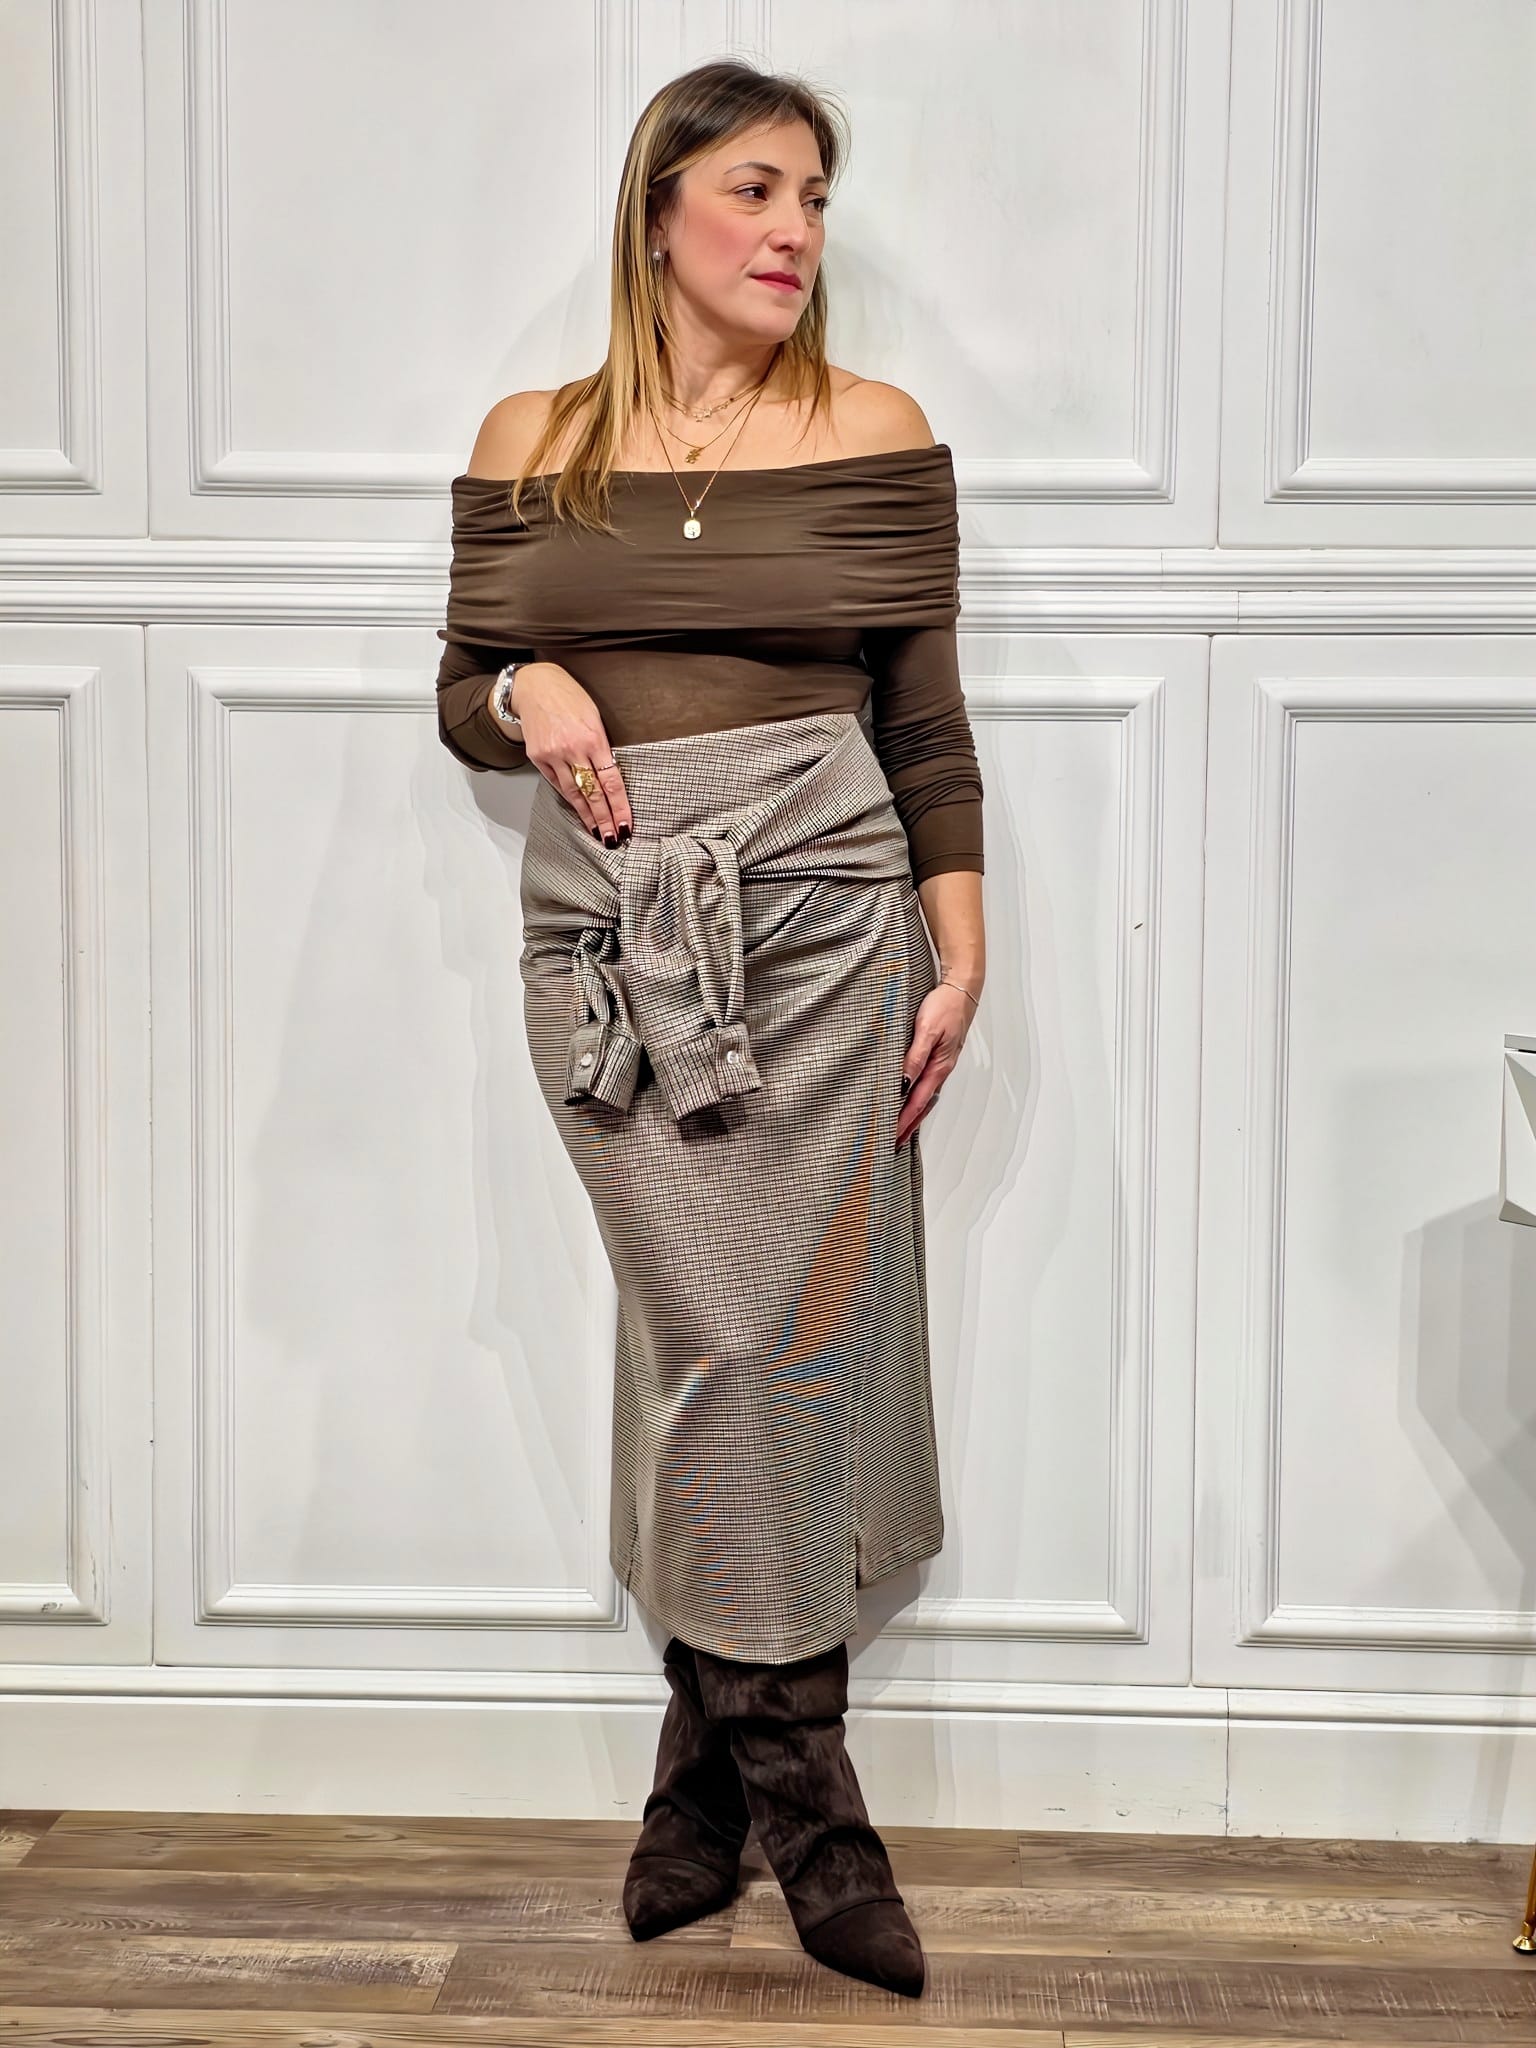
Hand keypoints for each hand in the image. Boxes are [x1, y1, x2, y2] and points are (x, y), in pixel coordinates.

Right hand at [501, 662, 633, 843]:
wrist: (534, 686)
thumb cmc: (570, 697)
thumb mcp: (595, 716)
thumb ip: (603, 746)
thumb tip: (611, 776)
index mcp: (593, 738)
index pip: (611, 781)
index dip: (619, 806)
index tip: (625, 824)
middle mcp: (572, 749)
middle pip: (592, 793)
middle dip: (604, 819)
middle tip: (612, 839)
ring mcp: (552, 755)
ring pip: (573, 793)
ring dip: (586, 816)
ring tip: (597, 833)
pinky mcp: (538, 757)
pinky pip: (557, 784)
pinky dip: (569, 799)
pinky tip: (579, 812)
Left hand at [895, 978, 977, 1149]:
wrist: (962, 989)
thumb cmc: (945, 1006)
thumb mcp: (927, 1030)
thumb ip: (915, 1057)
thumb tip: (904, 1083)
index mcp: (938, 1066)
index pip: (917, 1101)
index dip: (904, 1120)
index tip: (892, 1136)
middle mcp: (941, 1069)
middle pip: (923, 1105)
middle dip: (909, 1125)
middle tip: (894, 1142)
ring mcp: (942, 1063)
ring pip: (926, 1096)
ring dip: (914, 1114)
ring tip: (902, 1129)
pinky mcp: (940, 1056)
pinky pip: (928, 1084)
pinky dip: (919, 1098)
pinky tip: (912, 1099)